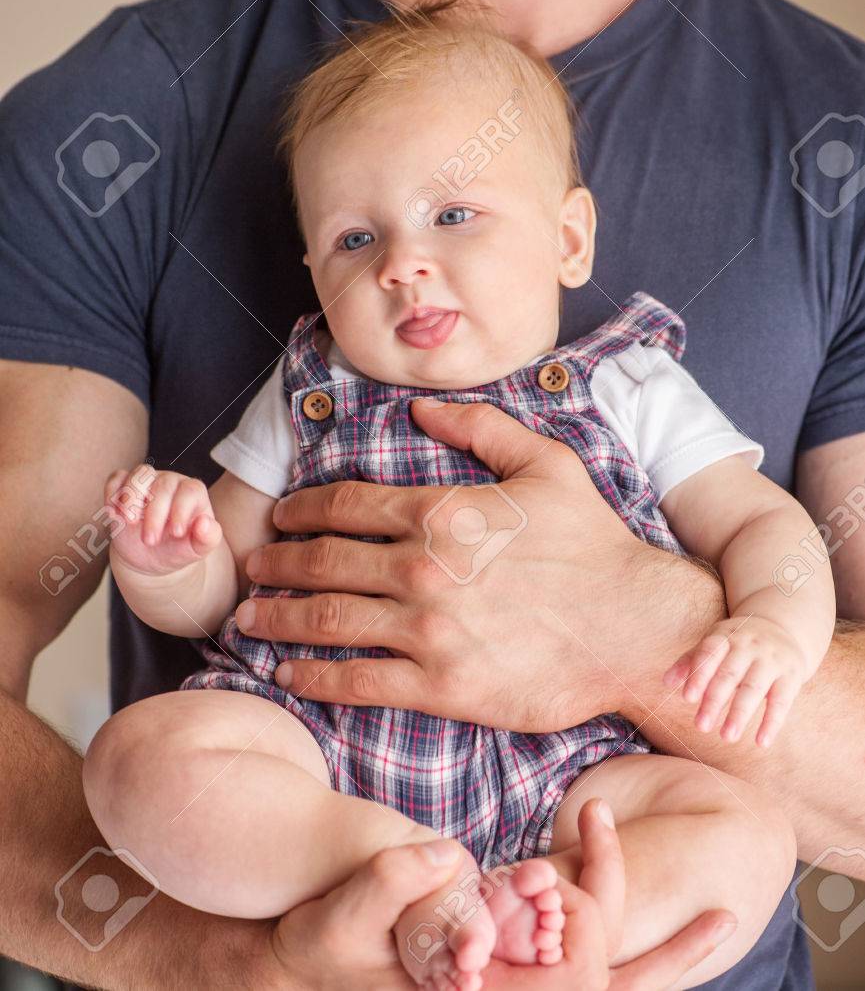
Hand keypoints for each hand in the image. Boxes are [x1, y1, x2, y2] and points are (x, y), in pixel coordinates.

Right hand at [104, 464, 222, 575]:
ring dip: (132, 497)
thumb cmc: (178, 549)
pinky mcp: (125, 487)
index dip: (182, 510)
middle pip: (163, 484)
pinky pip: (116, 478)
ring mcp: (147, 482)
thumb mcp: (196, 549)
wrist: (151, 556)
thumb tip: (205, 523)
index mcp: (193, 494)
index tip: (176, 533)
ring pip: (141, 473)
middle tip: (150, 541)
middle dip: (155, 514)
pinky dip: (112, 493)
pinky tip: (113, 515)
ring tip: (130, 522)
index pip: (190, 491)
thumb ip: (208, 538)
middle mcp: (171, 482)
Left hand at [240, 399, 653, 730]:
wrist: (635, 628)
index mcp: (442, 511)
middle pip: (323, 561)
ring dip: (278, 618)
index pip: (347, 504)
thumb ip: (481, 428)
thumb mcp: (546, 464)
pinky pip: (357, 681)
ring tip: (250, 619)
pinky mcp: (441, 687)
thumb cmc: (593, 544)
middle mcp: (423, 568)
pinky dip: (313, 678)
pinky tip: (287, 676)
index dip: (302, 509)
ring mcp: (428, 631)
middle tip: (251, 567)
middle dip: (276, 563)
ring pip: (328, 620)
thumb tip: (421, 409)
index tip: (280, 517)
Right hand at [243, 806, 735, 990]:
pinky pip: (568, 962)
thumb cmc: (319, 945)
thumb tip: (444, 852)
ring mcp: (507, 988)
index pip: (571, 977)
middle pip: (607, 988)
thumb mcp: (339, 917)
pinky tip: (625, 897)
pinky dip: (605, 933)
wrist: (298, 967)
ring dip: (653, 954)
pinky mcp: (501, 972)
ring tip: (712, 918)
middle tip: (723, 915)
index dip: (600, 918)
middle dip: (666, 959)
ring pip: (599, 980)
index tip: (601, 838)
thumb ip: (388, 883)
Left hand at [663, 614, 807, 746]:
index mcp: (726, 636)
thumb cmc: (739, 642)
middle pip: (729, 674)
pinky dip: (771, 722)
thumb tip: (665, 682)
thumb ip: (691, 661)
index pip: (709, 652)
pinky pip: (782, 701)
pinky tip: (761, 742)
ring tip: (726, 737)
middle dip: (714, 700)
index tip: (687, 698)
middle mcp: (749, 645)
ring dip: (739, 714)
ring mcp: (771, 659)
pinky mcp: (791, 675)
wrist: (784, 626)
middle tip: (700, 726)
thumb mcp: (715, 643)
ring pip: (754, 688)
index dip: (698, 674)